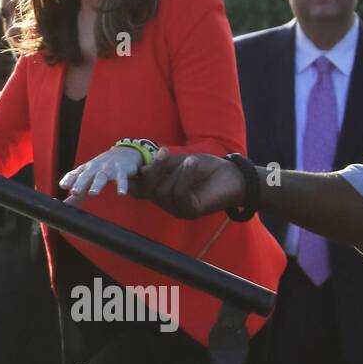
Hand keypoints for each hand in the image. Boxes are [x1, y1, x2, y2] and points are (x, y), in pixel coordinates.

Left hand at [60, 144, 142, 205]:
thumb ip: (78, 191)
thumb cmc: (102, 167)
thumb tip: (65, 205)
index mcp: (86, 169)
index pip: (75, 174)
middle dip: (80, 183)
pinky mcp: (121, 170)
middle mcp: (95, 168)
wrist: (123, 153)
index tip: (63, 186)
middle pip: (86, 176)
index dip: (68, 179)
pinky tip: (121, 194)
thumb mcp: (89, 177)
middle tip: (74, 192)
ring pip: (101, 177)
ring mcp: (108, 168)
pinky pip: (121, 179)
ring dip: (96, 185)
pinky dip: (122, 186)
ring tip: (92, 193)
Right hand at [132, 148, 246, 217]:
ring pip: (163, 192)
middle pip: (147, 190)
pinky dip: (185, 175)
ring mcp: (178, 209)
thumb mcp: (180, 161)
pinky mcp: (191, 211)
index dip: (127, 180)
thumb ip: (162, 164)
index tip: (128, 164)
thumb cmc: (208, 168)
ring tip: (191, 160)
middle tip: (163, 152)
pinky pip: (179, 194)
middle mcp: (167, 203)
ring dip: (176, 171)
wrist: (234, 176)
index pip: (139, 190)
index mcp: (162, 191)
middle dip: (154, 170)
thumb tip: (142, 167)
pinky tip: (192, 163)